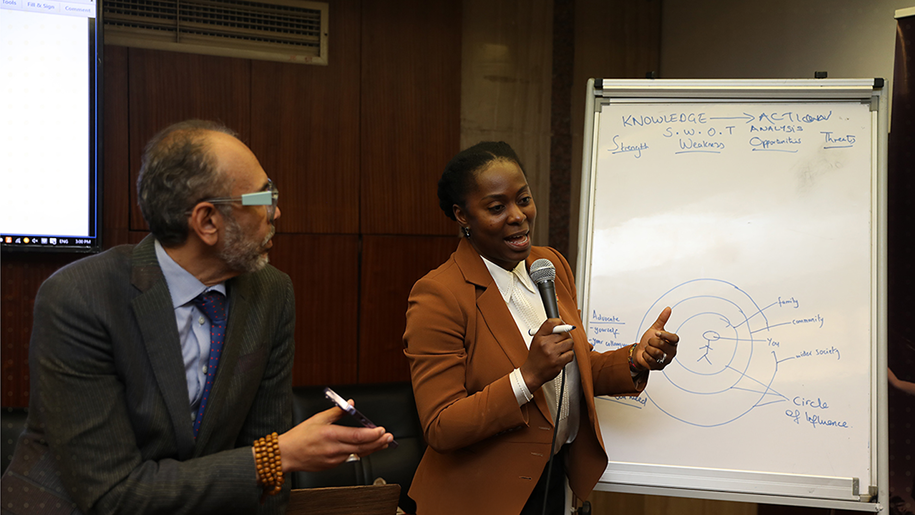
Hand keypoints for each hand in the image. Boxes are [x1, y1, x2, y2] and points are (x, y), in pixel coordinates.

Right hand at [277, 402, 392, 472]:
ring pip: (359, 454)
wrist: (287, 455)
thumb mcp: (318, 418)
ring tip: (384, 443)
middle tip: (389, 437)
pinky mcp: (333, 465)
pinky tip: (367, 448)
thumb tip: (351, 404)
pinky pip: (350, 458)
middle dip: (378, 442)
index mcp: (330, 435)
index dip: (372, 434)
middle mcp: (334, 449)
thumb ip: (337, 411)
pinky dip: (360, 453)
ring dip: (373, 449)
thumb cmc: (300, 436)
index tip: (382, 430)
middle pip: (362, 447)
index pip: (357, 436)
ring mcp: (334, 459)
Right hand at [520, 319, 574, 391]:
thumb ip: (547, 332)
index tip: (563, 325)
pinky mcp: (558, 362)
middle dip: (565, 336)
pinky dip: (569, 355)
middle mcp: (545, 344)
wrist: (532, 373)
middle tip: (562, 340)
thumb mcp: (537, 341)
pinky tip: (562, 356)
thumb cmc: (535, 357)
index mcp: (539, 337)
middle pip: (564, 333)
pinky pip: (571, 354)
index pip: (552, 323)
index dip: (560, 322)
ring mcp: (552, 354)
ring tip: (562, 349)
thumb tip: (561, 323)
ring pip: (570, 343)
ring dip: (568, 346)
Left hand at [633, 307, 678, 370]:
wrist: (640, 352)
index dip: (665, 335)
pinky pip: (650, 359)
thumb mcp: (654, 329)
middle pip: (662, 345)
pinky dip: (645, 355)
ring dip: (648, 349)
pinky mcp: (659, 367)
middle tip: (650, 342)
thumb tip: (668, 308)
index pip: (674, 338)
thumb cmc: (649, 340)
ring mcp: (666, 360)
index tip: (656, 333)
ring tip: (648, 349)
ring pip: (656, 352)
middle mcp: (672, 352)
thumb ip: (662, 319)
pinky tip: (647, 355)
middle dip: (651, 342)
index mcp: (673, 342)